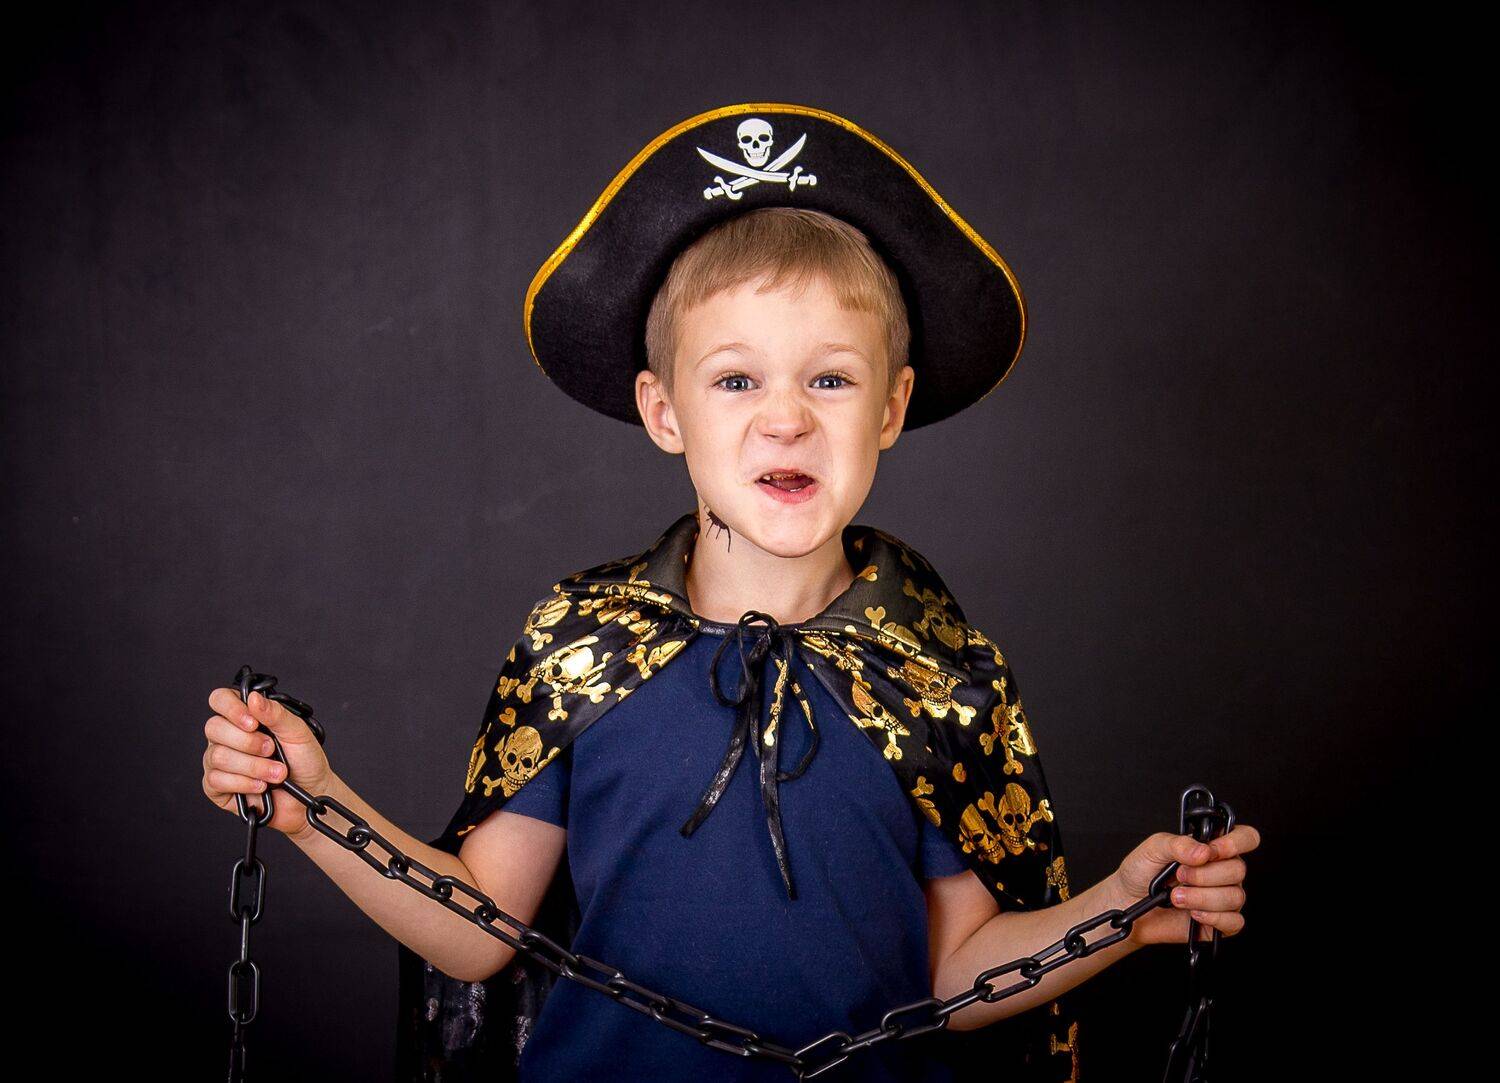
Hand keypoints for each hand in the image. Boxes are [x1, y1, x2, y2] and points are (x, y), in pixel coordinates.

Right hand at [202, 686, 332, 840]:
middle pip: (214, 727)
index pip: (220, 700)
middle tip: (271, 750)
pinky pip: (216, 780)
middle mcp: (227, 736)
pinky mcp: (216, 786)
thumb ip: (276, 713)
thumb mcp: (297, 732)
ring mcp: (218, 761)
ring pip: (218, 756)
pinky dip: (244, 783)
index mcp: (245, 717)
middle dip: (248, 742)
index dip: (232, 709)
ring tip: (275, 772)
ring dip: (253, 766)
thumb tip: (253, 698)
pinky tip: (261, 786)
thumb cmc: (305, 761)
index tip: (254, 723)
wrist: (310, 795)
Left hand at [1109, 824, 1260, 945]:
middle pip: (1238, 869)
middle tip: (1179, 876)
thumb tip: (1203, 851)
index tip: (1212, 851)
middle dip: (1205, 875)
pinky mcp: (1219, 922)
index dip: (1236, 842)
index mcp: (1210, 848)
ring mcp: (1222, 897)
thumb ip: (1178, 844)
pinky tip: (1192, 913)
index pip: (1245, 837)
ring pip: (1235, 896)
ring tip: (1176, 896)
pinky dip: (1213, 917)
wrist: (1127, 903)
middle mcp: (1221, 871)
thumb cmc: (1140, 872)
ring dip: (1202, 897)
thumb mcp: (1153, 848)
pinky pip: (1234, 922)